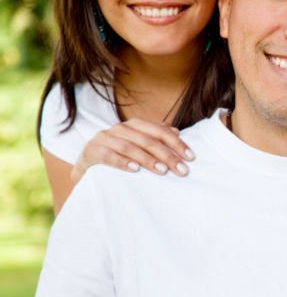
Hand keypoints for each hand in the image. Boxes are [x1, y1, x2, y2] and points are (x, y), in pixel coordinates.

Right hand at [70, 118, 193, 183]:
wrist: (86, 168)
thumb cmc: (117, 156)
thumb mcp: (137, 146)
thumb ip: (154, 138)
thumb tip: (177, 131)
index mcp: (134, 125)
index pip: (160, 131)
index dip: (177, 143)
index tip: (191, 157)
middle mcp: (119, 129)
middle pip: (148, 140)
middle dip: (167, 155)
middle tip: (182, 170)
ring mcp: (104, 138)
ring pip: (130, 147)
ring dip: (148, 159)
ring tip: (162, 171)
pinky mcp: (90, 151)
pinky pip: (108, 156)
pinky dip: (122, 162)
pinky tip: (135, 170)